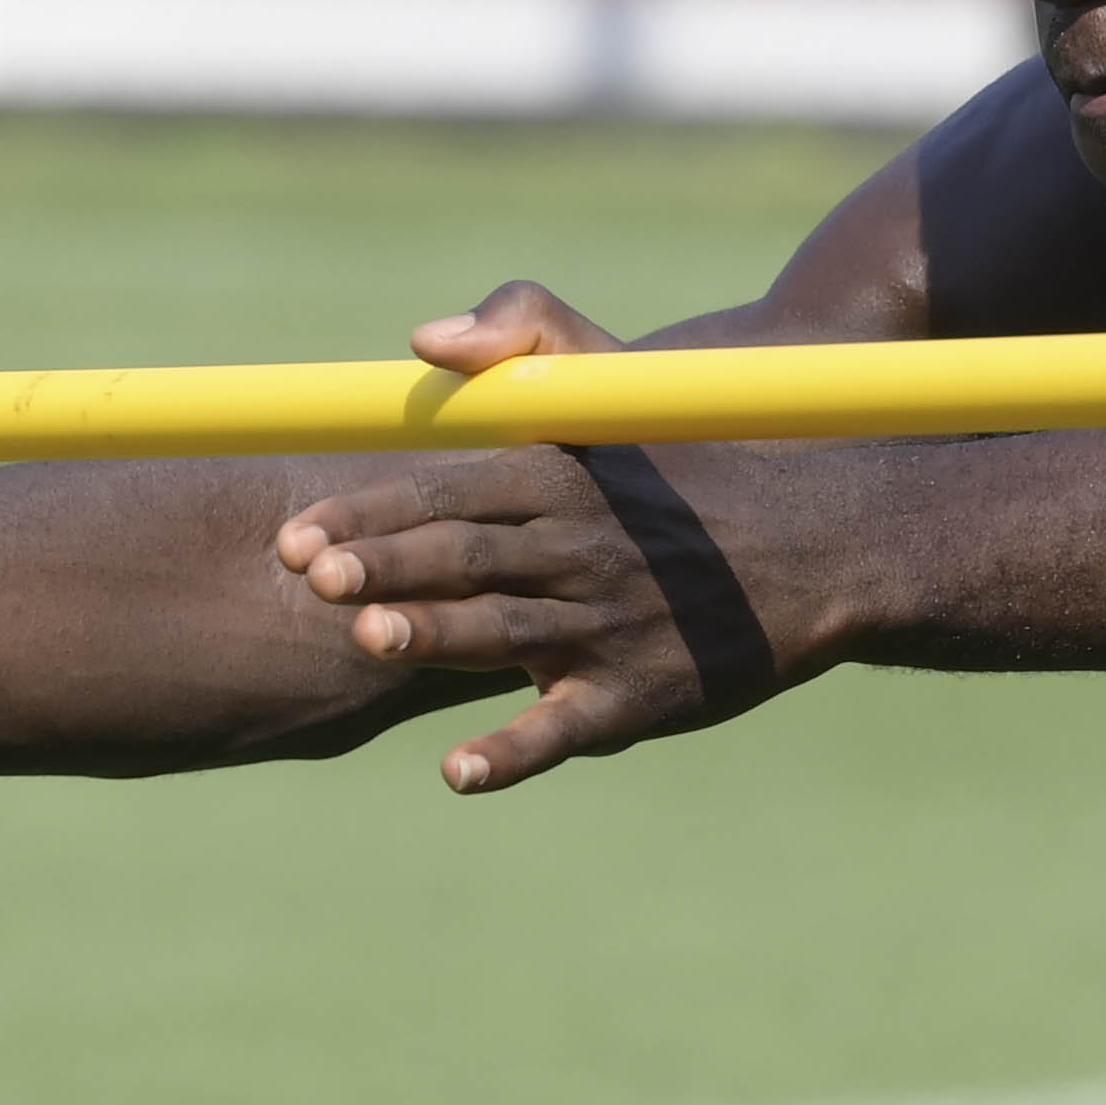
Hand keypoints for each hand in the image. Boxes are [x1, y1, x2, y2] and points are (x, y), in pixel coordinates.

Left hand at [276, 281, 849, 794]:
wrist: (812, 547)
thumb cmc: (678, 468)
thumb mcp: (608, 384)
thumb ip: (520, 332)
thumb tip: (422, 339)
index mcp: (559, 475)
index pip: (446, 490)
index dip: (367, 513)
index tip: (294, 537)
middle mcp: (579, 549)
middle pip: (466, 556)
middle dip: (387, 566)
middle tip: (313, 578)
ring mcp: (608, 626)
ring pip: (506, 631)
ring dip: (436, 635)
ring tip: (368, 638)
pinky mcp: (640, 696)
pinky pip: (568, 727)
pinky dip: (515, 751)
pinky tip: (457, 772)